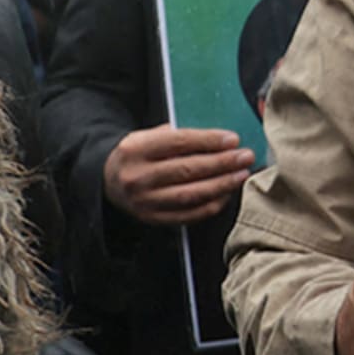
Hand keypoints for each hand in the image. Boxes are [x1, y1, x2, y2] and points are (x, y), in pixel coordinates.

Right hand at [102, 125, 253, 224]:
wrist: (108, 180)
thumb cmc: (140, 154)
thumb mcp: (149, 136)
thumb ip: (178, 135)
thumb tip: (220, 139)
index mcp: (135, 149)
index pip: (178, 142)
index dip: (209, 141)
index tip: (233, 140)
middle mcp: (136, 177)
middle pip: (187, 170)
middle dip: (222, 163)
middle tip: (245, 156)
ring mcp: (143, 201)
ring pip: (189, 194)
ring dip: (221, 185)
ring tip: (241, 174)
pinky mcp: (151, 218)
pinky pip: (186, 215)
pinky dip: (210, 206)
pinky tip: (226, 195)